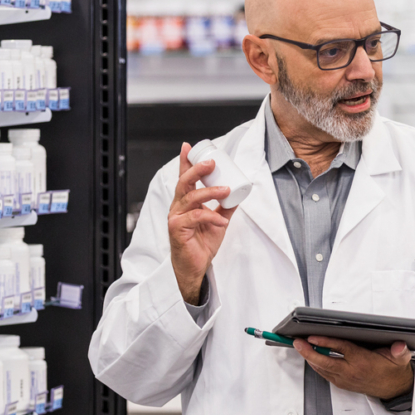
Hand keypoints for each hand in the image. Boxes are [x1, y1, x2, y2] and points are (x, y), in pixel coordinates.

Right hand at [168, 142, 237, 304]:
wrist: (195, 268)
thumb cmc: (201, 244)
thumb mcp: (217, 221)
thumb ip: (225, 207)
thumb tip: (239, 193)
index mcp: (185, 202)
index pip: (184, 179)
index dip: (185, 162)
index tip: (188, 147)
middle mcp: (177, 207)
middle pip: (184, 183)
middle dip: (197, 170)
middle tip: (211, 164)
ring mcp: (175, 217)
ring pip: (191, 198)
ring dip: (209, 192)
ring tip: (225, 189)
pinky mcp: (177, 229)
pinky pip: (195, 218)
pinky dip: (211, 217)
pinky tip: (221, 221)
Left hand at [292, 336, 412, 399]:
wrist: (394, 389)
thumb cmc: (393, 370)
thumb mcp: (400, 358)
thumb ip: (400, 351)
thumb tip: (399, 346)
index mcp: (363, 362)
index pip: (340, 349)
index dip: (325, 342)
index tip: (312, 337)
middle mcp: (351, 372)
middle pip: (325, 362)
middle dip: (309, 352)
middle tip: (297, 342)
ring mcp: (345, 380)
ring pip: (322, 369)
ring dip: (309, 358)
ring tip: (299, 347)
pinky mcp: (343, 383)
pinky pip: (325, 374)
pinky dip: (316, 365)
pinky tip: (310, 357)